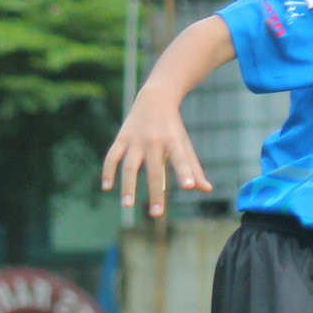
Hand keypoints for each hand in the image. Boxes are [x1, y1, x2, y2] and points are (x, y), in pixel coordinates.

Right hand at [100, 92, 211, 219]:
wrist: (156, 97)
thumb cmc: (174, 127)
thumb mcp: (185, 144)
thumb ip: (194, 168)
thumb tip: (206, 189)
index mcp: (174, 142)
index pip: (181, 159)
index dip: (185, 172)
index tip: (189, 186)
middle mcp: (155, 141)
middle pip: (154, 171)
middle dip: (155, 193)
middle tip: (157, 214)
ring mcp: (136, 140)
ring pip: (130, 166)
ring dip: (128, 186)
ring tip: (128, 205)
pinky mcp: (122, 137)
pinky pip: (112, 156)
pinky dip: (108, 171)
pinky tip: (107, 187)